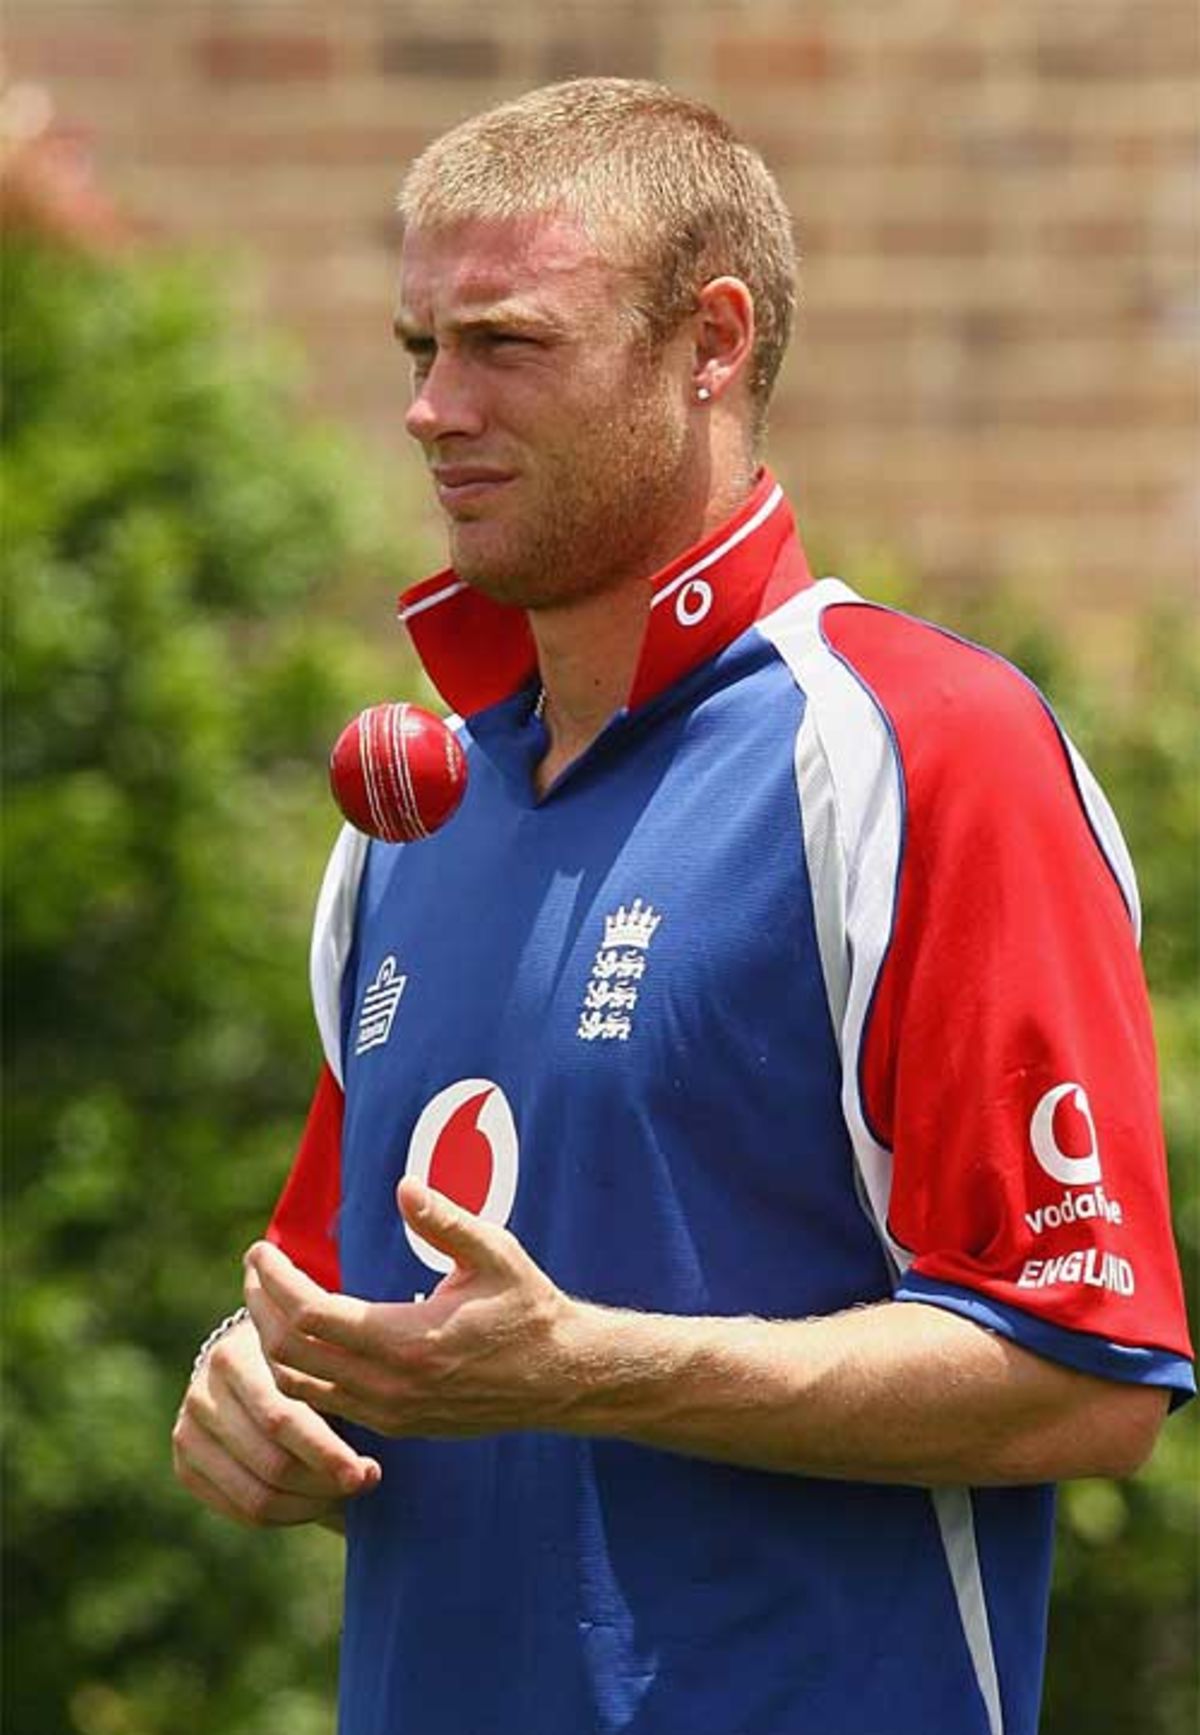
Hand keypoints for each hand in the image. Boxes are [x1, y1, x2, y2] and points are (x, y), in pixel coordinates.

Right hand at [172, 1312, 381, 1527]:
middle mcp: (203, 1390)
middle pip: (272, 1463)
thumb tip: (382, 1425)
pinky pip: (240, 1509)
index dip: (329, 1454)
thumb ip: (340, 1379)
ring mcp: (188, 1427)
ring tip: (345, 1494)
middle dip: (325, 1482)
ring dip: (310, 1505)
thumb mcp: (321, 1356)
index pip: (282, 1420)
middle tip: (365, 1482)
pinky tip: (315, 1501)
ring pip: (257, 1495)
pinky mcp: (185, 1461)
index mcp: (235, 1353)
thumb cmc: (308, 1355)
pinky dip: (285, 1515)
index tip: (372, 1471)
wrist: (257, 1355)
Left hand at [243, 1176, 572, 1438]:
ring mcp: (389, 1413)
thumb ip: (446, 1220)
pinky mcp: (394, 1426)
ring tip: (267, 1300)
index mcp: (406, 1342)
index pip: (310, 1315)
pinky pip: (323, 1404)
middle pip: (289, 1354)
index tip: (262, 1249)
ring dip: (271, 1342)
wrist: (561, 1377)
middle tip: (255, 1268)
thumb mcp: (495, 1254)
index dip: (276, 1281)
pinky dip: (296, 1371)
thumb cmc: (528, 1308)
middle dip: (260, 1307)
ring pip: (298, 1387)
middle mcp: (389, 1386)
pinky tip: (300, 1338)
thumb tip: (405, 1186)